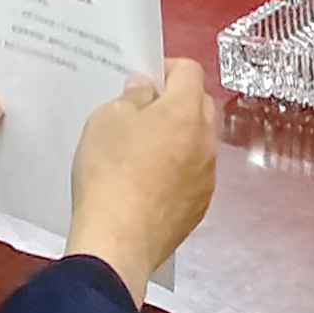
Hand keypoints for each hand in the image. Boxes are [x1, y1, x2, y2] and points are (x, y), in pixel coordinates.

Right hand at [67, 60, 215, 295]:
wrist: (117, 243)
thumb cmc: (108, 173)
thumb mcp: (105, 121)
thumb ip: (132, 97)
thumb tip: (147, 90)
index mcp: (185, 111)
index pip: (189, 70)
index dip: (166, 69)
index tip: (143, 83)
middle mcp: (206, 140)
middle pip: (200, 104)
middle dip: (177, 101)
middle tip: (143, 114)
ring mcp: (207, 176)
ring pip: (200, 141)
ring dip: (180, 137)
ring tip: (146, 151)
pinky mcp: (201, 206)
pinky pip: (195, 173)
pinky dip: (180, 169)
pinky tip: (151, 184)